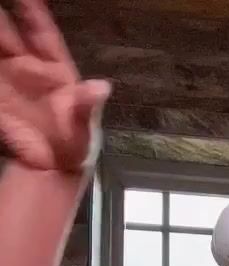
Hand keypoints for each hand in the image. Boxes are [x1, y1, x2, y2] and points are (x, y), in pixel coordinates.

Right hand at [0, 0, 110, 172]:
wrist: (55, 170)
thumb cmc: (76, 146)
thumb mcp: (86, 127)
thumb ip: (88, 105)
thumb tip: (102, 88)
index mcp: (56, 70)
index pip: (43, 34)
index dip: (34, 12)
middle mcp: (30, 69)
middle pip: (9, 34)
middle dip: (0, 18)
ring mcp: (10, 81)